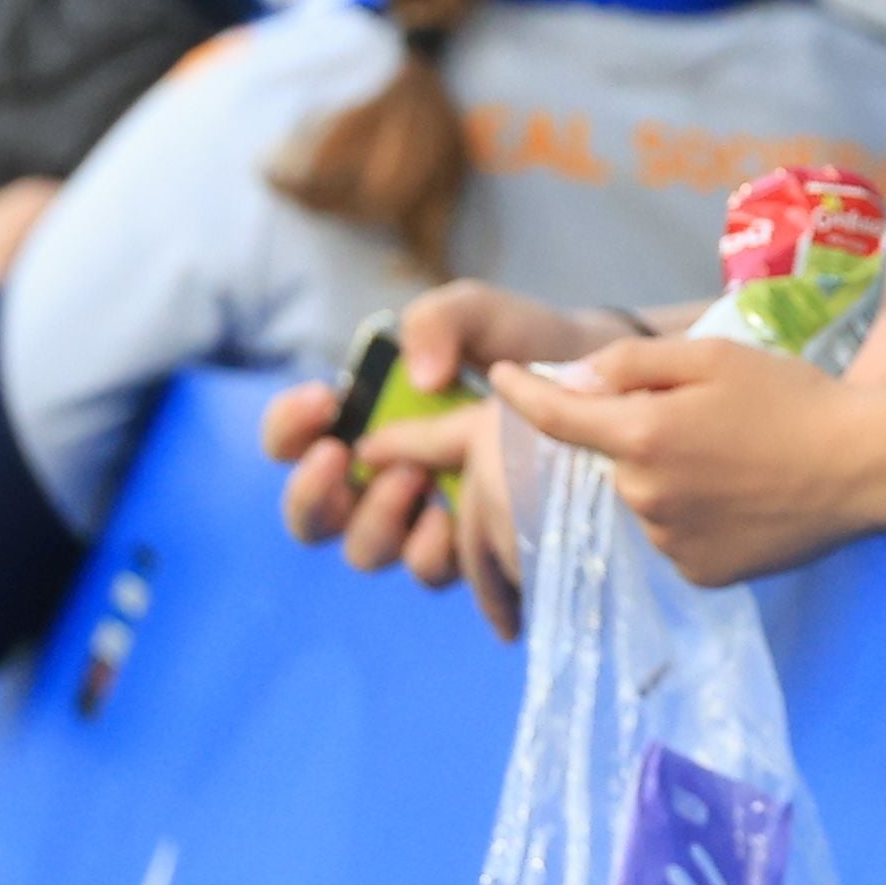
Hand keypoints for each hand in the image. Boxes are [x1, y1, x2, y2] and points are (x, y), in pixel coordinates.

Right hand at [263, 282, 617, 625]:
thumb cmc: (519, 345)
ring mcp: (421, 520)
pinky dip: (431, 550)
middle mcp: (378, 480)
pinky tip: (451, 520)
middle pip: (311, 517)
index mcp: (363, 421)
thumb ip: (439, 321)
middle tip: (350, 455)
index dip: (288, 427)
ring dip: (378, 520)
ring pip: (366, 551)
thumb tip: (419, 380)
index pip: (290, 440)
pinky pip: (431, 571)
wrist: (597, 383)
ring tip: (414, 480)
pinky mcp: (470, 549)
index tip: (326, 398)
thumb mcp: (479, 313)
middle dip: (314, 495)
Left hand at [485, 337, 885, 587]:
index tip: (498, 377)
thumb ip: (634, 364)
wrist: (863, 468)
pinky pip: (676, 537)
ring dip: (669, 478)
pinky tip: (743, 497)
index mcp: (642, 435)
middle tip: (707, 417)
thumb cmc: (792, 398)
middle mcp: (643, 496)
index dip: (522, 393)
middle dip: (639, 436)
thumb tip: (572, 381)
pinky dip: (695, 516)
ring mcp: (670, 543)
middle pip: (614, 459)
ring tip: (736, 460)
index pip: (557, 416)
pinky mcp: (699, 574)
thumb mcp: (714, 356)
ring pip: (646, 500)